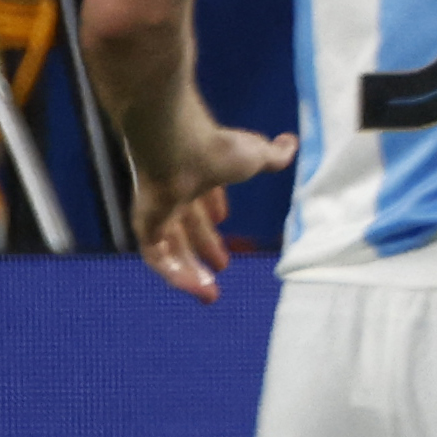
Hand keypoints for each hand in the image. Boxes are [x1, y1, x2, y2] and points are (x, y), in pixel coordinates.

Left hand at [131, 120, 295, 303]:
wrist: (179, 148)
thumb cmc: (216, 148)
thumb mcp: (256, 156)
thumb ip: (275, 155)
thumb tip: (292, 142)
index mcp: (199, 174)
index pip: (203, 196)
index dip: (213, 211)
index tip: (224, 221)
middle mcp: (175, 192)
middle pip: (188, 226)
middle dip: (205, 247)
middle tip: (222, 267)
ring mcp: (158, 210)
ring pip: (172, 246)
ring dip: (192, 271)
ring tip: (210, 293)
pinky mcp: (145, 226)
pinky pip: (157, 257)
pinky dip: (176, 274)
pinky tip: (195, 288)